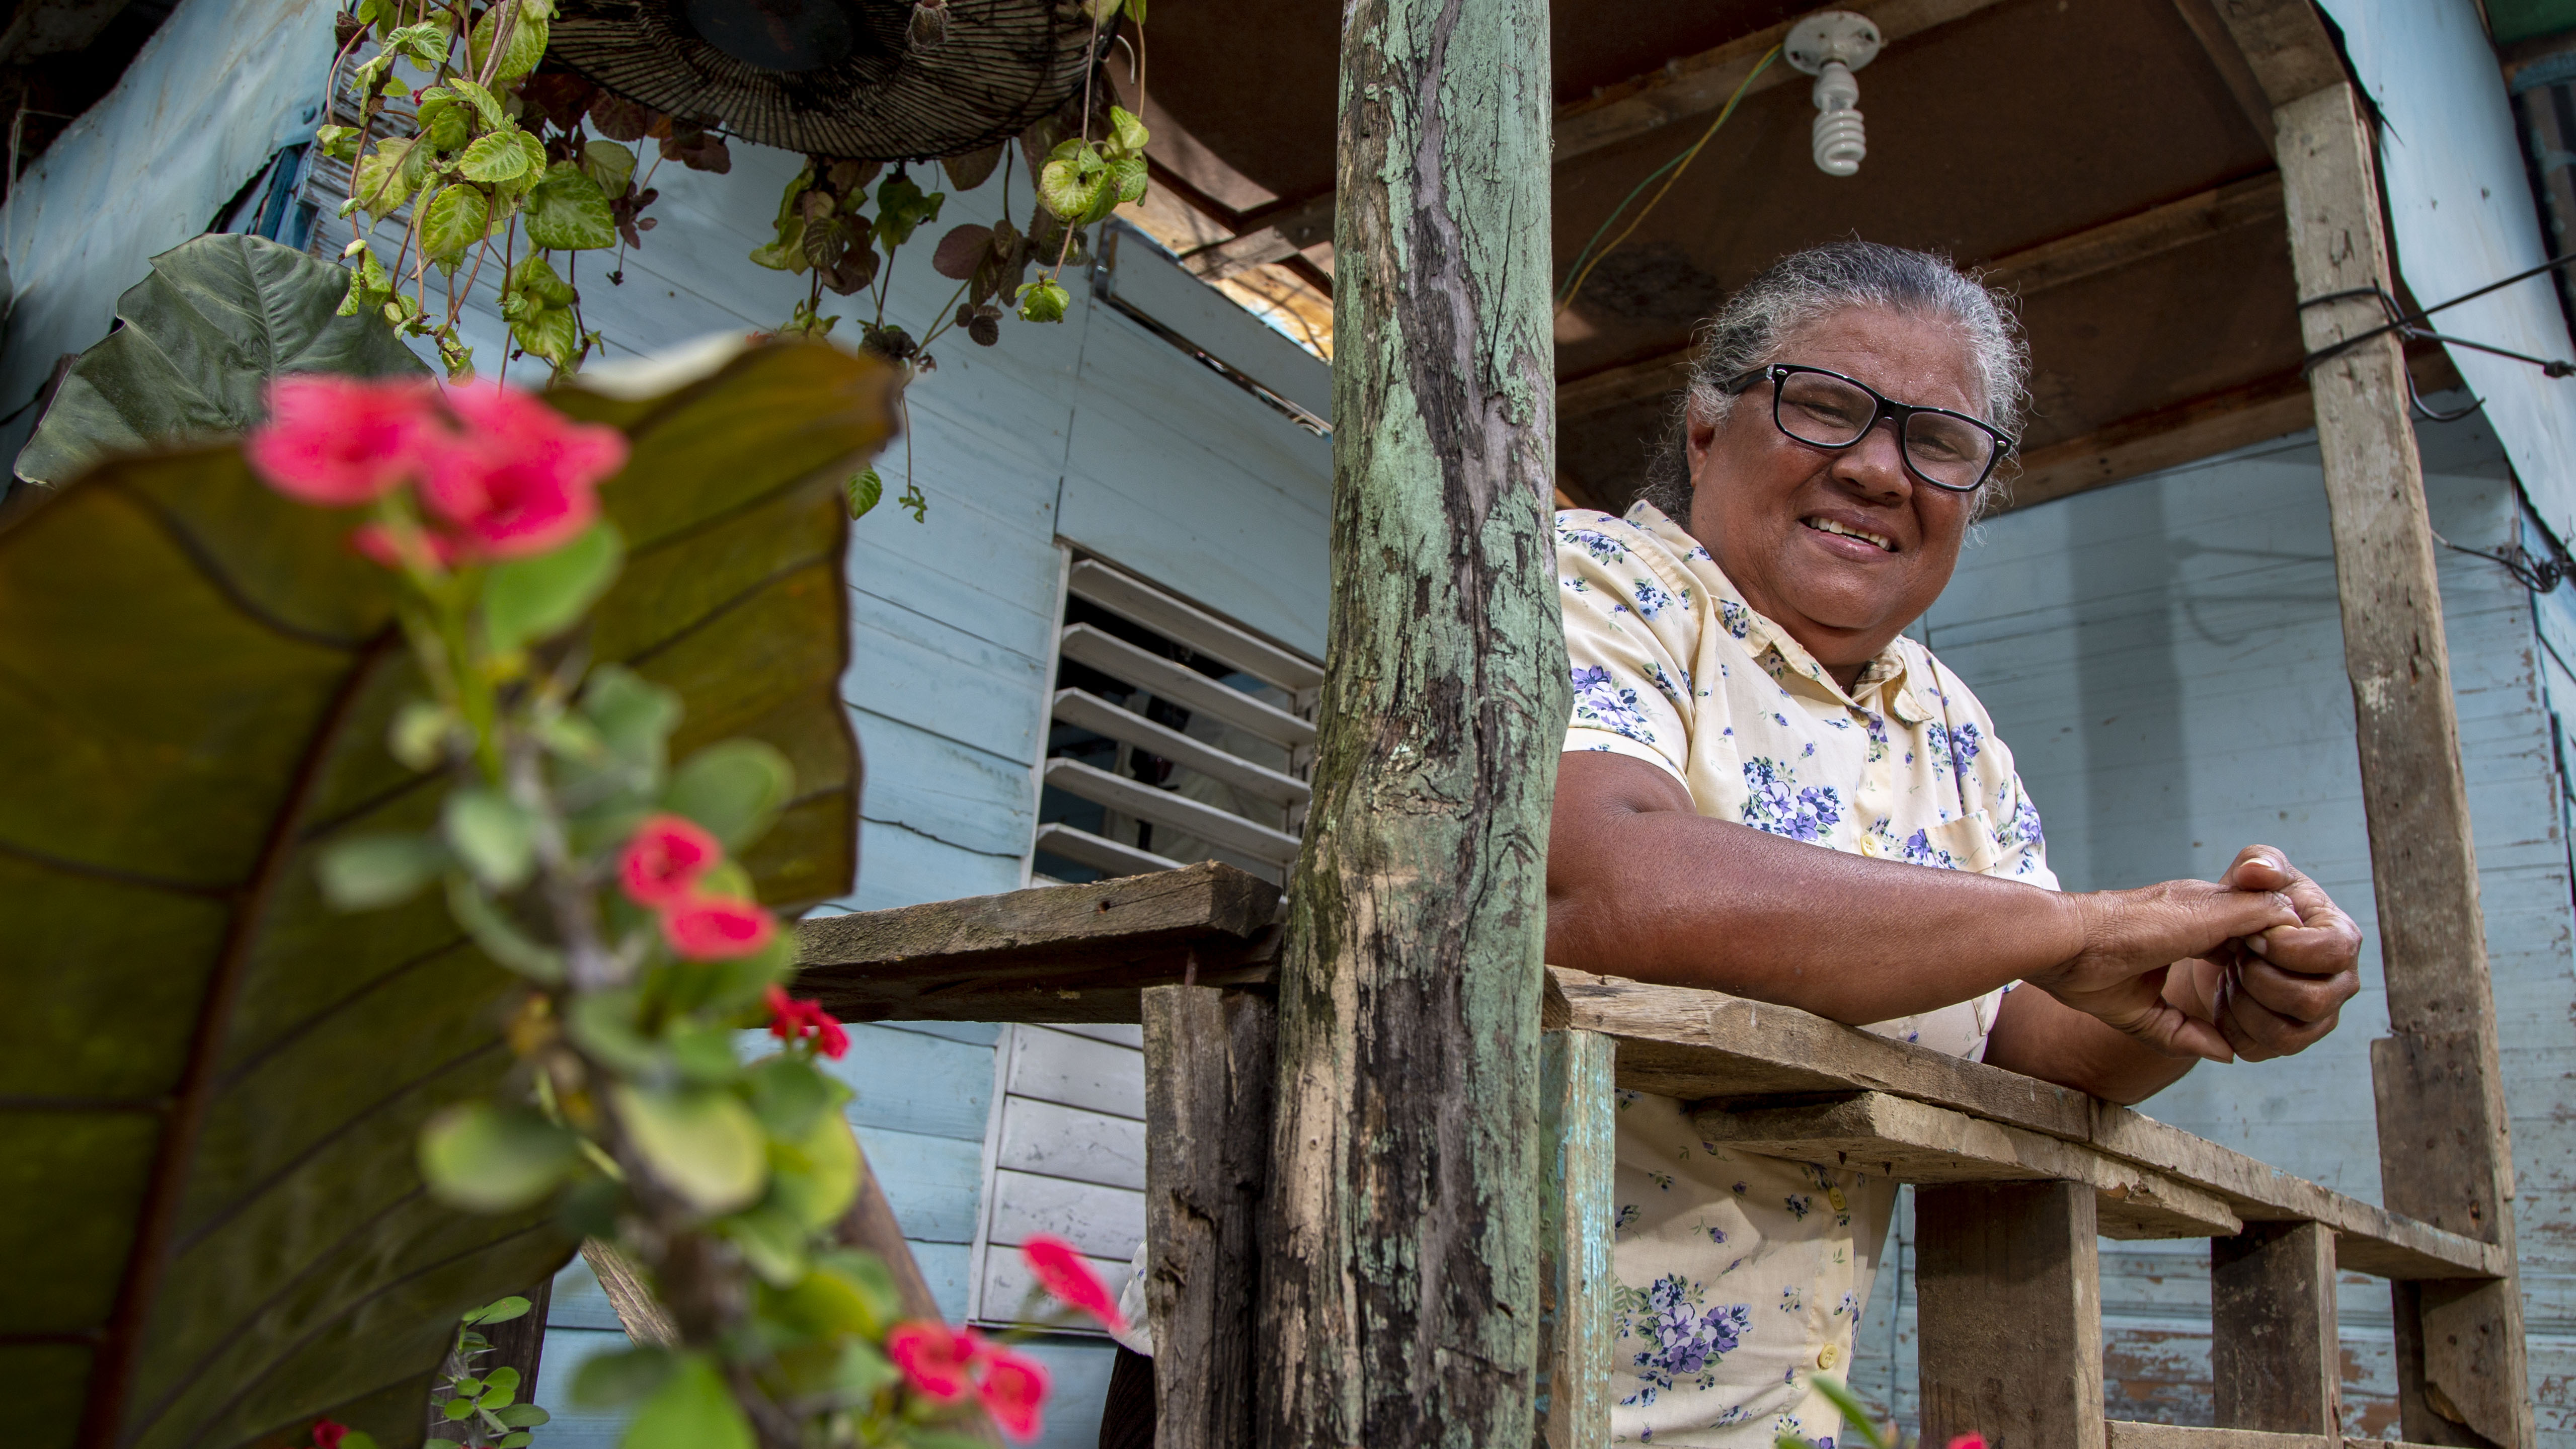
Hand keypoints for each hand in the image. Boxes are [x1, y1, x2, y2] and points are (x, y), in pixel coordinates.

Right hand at [2027, 867, 2301, 1061]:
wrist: (2064, 945)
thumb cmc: (2085, 973)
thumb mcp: (2145, 1013)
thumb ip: (2185, 1032)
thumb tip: (2228, 1054)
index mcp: (2182, 926)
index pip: (2238, 942)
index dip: (2255, 970)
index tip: (2256, 1003)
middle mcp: (2200, 907)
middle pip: (2266, 926)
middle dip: (2283, 961)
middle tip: (2293, 999)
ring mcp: (2209, 904)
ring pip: (2281, 916)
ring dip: (2290, 954)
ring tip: (2295, 990)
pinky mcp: (2215, 909)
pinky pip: (2277, 917)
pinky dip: (2286, 946)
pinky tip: (2284, 976)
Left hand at [2160, 847, 2361, 1060]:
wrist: (2219, 945)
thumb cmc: (2244, 902)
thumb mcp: (2248, 872)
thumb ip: (2259, 862)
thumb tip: (2258, 872)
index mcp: (2341, 937)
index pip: (2332, 951)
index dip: (2286, 946)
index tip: (2249, 935)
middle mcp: (2340, 982)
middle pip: (2311, 1000)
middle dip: (2259, 979)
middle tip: (2234, 956)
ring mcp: (2319, 1017)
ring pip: (2287, 1034)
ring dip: (2244, 1005)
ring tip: (2229, 976)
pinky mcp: (2290, 1039)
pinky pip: (2262, 1050)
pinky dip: (2232, 1028)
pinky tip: (2222, 1001)